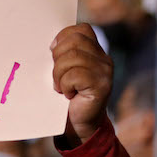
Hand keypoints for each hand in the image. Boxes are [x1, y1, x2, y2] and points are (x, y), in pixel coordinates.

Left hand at [51, 24, 112, 143]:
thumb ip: (64, 54)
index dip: (63, 38)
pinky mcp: (101, 85)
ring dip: (59, 74)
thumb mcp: (65, 71)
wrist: (79, 126)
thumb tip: (51, 44)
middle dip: (57, 58)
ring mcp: (105, 71)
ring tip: (61, 87)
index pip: (81, 30)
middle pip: (74, 41)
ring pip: (72, 57)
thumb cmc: (68, 97)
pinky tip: (68, 95)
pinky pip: (74, 75)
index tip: (54, 55)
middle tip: (57, 77)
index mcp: (96, 51)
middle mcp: (104, 59)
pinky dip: (65, 85)